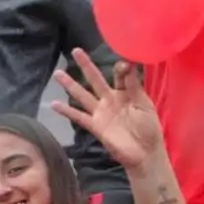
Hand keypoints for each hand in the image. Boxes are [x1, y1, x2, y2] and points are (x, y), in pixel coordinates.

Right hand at [52, 48, 163, 170]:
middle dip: (86, 66)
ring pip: (83, 95)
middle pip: (96, 79)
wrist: (145, 153)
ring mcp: (101, 112)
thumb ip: (133, 85)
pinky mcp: (96, 126)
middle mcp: (110, 99)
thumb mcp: (143, 103)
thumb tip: (128, 63)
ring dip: (70, 85)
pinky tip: (54, 105)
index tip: (123, 63)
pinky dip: (67, 111)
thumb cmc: (149, 127)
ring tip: (58, 73)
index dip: (120, 68)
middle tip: (76, 51)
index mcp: (125, 92)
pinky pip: (79, 117)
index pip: (119, 75)